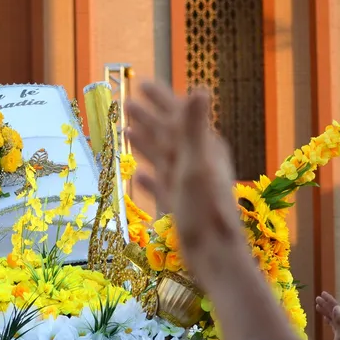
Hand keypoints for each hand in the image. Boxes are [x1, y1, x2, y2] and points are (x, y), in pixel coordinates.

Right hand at [128, 86, 239, 261]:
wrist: (213, 255)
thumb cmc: (204, 210)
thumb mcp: (196, 164)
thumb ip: (194, 127)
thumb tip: (198, 89)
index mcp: (202, 149)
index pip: (177, 115)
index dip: (161, 99)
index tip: (141, 83)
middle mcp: (196, 163)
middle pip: (168, 133)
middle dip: (149, 116)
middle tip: (127, 102)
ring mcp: (186, 185)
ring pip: (163, 156)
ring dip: (146, 142)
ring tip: (126, 130)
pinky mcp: (179, 205)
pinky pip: (160, 185)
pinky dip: (149, 177)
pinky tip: (138, 175)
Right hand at [315, 291, 339, 339]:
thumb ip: (339, 321)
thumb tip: (336, 307)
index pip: (337, 309)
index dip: (330, 301)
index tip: (323, 294)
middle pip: (335, 312)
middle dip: (327, 304)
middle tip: (317, 298)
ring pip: (333, 317)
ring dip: (326, 311)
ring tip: (318, 306)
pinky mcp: (339, 335)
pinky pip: (333, 324)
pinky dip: (328, 319)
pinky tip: (324, 318)